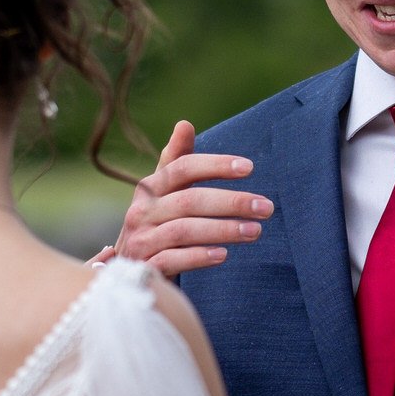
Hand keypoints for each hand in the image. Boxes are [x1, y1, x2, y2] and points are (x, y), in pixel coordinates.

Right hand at [115, 120, 272, 277]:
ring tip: (255, 231)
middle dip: (230, 202)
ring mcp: (141, 241)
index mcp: (149, 188)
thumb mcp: (162, 194)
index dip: (215, 165)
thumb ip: (176, 162)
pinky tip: (224, 255)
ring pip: (183, 231)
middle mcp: (141, 212)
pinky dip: (198, 257)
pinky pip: (173, 260)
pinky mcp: (145, 267)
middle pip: (189, 200)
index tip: (249, 168)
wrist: (127, 271)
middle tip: (266, 207)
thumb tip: (185, 124)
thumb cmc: (154, 226)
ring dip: (223, 230)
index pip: (182, 168)